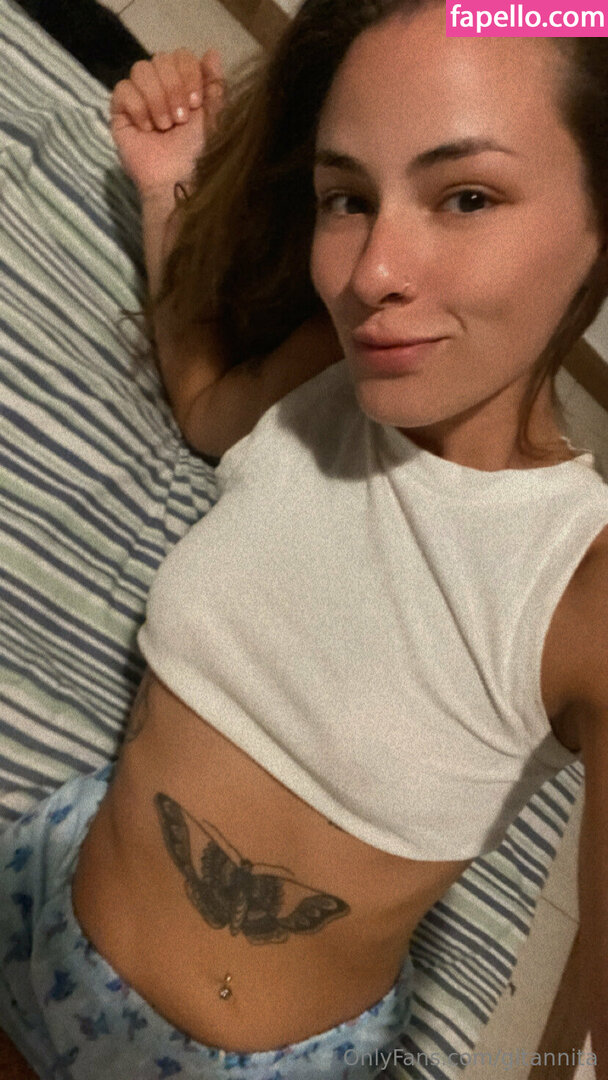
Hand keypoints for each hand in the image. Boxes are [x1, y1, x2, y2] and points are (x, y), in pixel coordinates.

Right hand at [110, 48, 224, 199]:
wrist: (178, 180)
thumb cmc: (199, 155)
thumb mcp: (214, 118)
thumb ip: (215, 86)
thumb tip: (212, 52)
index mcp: (184, 87)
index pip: (181, 55)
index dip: (188, 72)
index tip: (196, 102)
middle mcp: (162, 89)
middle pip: (160, 57)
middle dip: (173, 87)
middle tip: (181, 119)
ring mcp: (140, 99)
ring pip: (140, 69)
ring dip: (157, 98)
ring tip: (165, 126)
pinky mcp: (120, 113)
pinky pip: (122, 89)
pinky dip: (138, 107)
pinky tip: (147, 129)